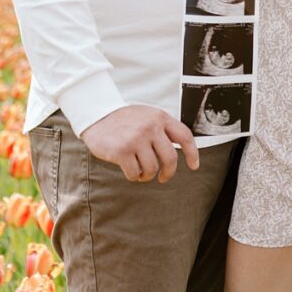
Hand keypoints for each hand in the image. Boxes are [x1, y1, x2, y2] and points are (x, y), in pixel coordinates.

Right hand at [80, 105, 199, 183]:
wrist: (97, 114)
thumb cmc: (124, 120)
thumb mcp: (147, 116)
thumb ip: (162, 129)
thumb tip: (181, 150)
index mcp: (160, 117)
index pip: (185, 136)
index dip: (193, 153)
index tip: (194, 166)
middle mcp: (150, 127)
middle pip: (171, 158)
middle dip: (169, 173)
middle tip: (163, 177)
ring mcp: (136, 139)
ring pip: (152, 169)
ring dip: (148, 176)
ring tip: (142, 172)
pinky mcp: (122, 151)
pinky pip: (135, 173)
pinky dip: (134, 176)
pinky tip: (131, 171)